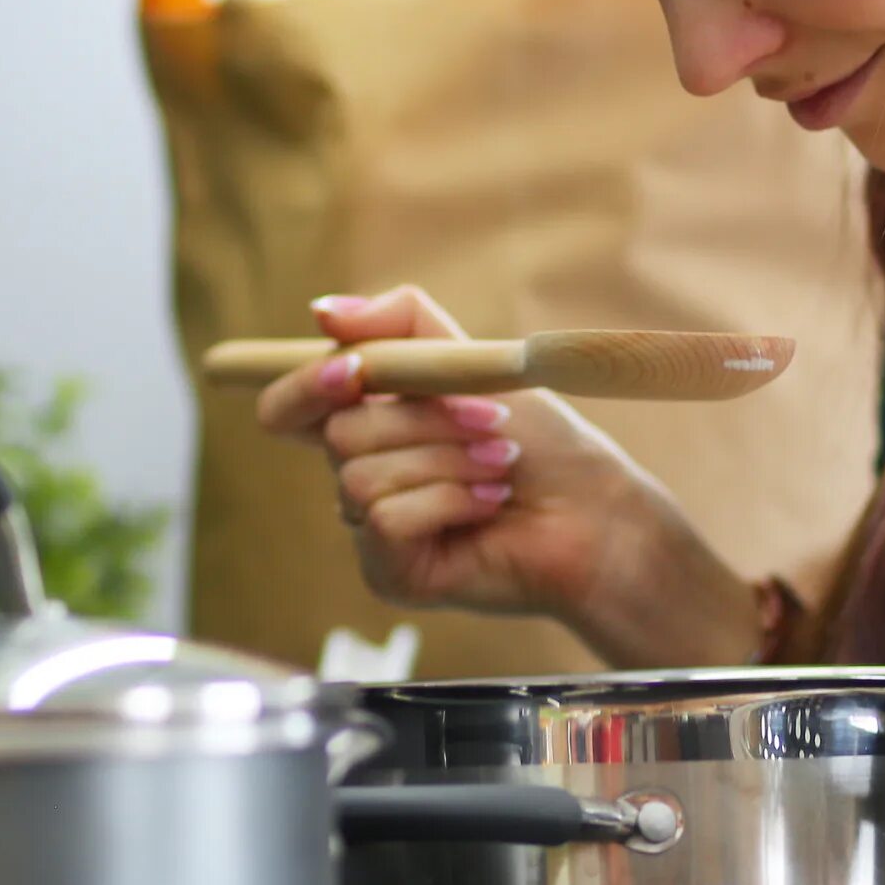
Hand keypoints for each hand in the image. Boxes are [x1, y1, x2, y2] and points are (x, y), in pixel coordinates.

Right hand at [249, 285, 766, 667]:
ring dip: (446, 459)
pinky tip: (489, 504)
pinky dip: (449, 501)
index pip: (287, 408)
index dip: (305, 384)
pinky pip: (386, 520)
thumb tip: (322, 311)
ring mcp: (370, 529)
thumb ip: (400, 324)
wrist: (597, 512)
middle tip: (491, 421)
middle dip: (423, 418)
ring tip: (500, 466)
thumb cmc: (542, 442)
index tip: (354, 370)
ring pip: (362, 477)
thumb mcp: (470, 361)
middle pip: (337, 432)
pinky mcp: (392, 573)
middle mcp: (358, 476)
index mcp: (367, 424)